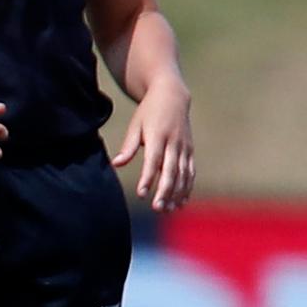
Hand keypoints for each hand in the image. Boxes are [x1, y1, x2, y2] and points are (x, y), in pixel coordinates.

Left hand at [116, 82, 195, 212]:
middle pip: (171, 171)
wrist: (172, 96)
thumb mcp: (135, 125)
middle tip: (157, 208)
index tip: (141, 194)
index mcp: (158, 135)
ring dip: (176, 193)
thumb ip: (128, 146)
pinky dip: (187, 187)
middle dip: (165, 191)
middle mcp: (174, 143)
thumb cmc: (148, 112)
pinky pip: (190, 172)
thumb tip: (116, 164)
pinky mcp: (190, 151)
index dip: (148, 178)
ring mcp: (184, 147)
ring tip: (168, 209)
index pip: (153, 161)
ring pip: (183, 174)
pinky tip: (180, 201)